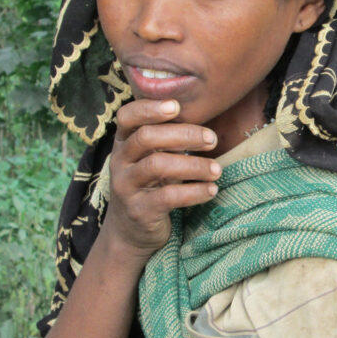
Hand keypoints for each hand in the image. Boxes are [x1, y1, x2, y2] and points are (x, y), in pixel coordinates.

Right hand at [101, 98, 220, 261]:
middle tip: (212, 139)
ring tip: (216, 170)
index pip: (127, 116)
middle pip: (146, 137)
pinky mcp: (139, 210)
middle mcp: (120, 161)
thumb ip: (166, 137)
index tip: (177, 106)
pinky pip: (168, 197)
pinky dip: (194, 192)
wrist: (129, 231)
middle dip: (184, 134)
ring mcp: (126, 186)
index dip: (149, 108)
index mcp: (123, 142)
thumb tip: (204, 114)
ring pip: (158, 165)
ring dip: (194, 165)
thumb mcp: (151, 157)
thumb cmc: (149, 184)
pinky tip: (211, 190)